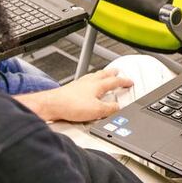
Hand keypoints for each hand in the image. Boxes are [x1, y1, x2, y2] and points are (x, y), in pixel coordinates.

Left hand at [14, 69, 132, 122]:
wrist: (51, 105)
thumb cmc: (70, 106)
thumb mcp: (97, 111)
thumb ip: (110, 109)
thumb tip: (118, 107)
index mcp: (98, 85)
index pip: (115, 81)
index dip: (124, 81)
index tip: (130, 82)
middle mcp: (88, 82)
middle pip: (103, 74)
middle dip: (112, 73)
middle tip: (118, 71)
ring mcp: (79, 84)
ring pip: (94, 76)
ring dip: (101, 75)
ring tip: (104, 75)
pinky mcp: (70, 89)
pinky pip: (84, 81)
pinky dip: (90, 81)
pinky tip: (87, 85)